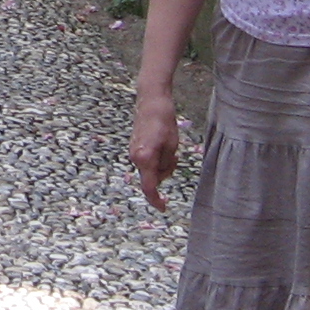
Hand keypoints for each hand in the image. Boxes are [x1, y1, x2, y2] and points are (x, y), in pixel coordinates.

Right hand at [129, 86, 180, 211]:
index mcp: (144, 159)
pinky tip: (163, 143)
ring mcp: (133, 152)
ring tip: (169, 145)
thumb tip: (162, 173)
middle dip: (166, 172)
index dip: (156, 200)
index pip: (149, 187)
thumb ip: (166, 164)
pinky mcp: (135, 147)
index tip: (163, 208)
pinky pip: (148, 160)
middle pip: (153, 177)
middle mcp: (135, 157)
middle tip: (176, 156)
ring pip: (151, 169)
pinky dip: (157, 158)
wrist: (152, 101)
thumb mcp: (172, 145)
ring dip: (163, 163)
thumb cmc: (164, 121)